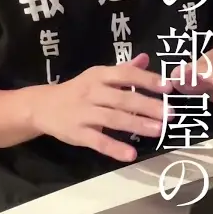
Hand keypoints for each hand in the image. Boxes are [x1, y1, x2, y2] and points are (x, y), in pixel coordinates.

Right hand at [28, 54, 171, 162]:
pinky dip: (115, 148)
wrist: (42, 107)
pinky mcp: (77, 133)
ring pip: (113, 119)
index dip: (147, 80)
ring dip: (137, 124)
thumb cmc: (78, 91)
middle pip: (123, 98)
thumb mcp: (97, 76)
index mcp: (99, 76)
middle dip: (148, 106)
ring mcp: (84, 113)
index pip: (125, 75)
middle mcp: (92, 92)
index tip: (167, 87)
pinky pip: (98, 141)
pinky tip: (131, 154)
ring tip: (158, 130)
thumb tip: (146, 59)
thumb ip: (123, 70)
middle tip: (170, 114)